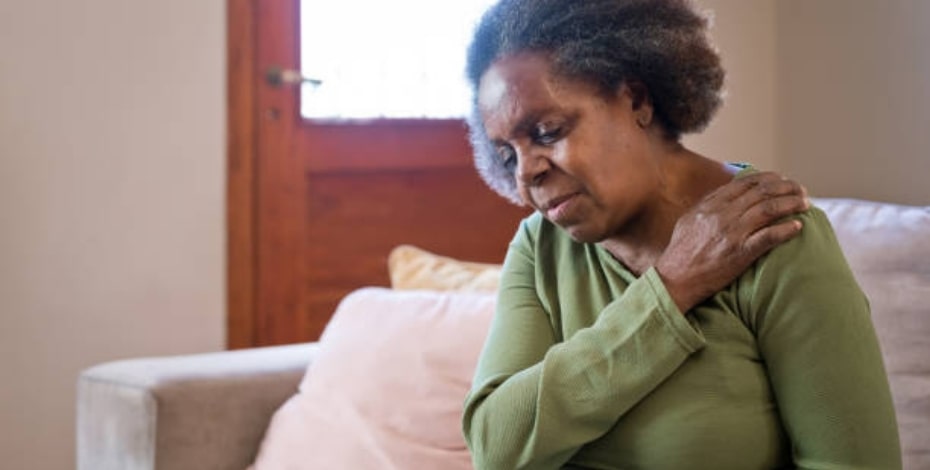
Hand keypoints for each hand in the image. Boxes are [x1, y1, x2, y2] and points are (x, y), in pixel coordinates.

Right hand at [655, 172, 808, 312]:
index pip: (746, 183)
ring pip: (769, 209)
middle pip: (763, 193)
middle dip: (787, 188)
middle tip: (801, 190)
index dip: (768, 178)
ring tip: (804, 204)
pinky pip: (768, 236)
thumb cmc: (680, 252)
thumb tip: (725, 193)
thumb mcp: (689, 220)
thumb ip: (708, 204)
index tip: (782, 179)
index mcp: (711, 204)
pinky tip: (797, 227)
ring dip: (791, 204)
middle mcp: (723, 214)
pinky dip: (785, 230)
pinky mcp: (740, 253)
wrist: (674, 279)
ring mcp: (732, 233)